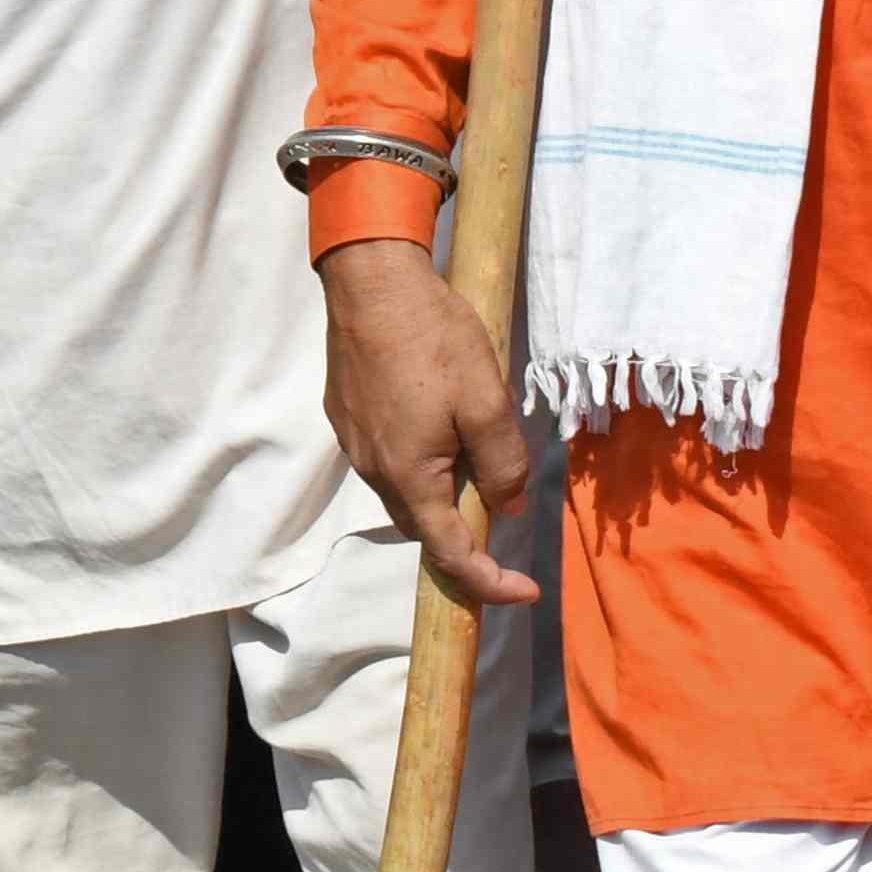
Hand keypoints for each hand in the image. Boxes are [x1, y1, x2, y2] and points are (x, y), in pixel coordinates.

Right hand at [321, 235, 542, 610]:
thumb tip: (505, 507)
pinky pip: (387, 458)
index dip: (490, 582)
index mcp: (408, 475)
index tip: (526, 591)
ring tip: (473, 445)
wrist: (371, 281)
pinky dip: (419, 461)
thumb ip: (502, 464)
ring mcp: (353, 441)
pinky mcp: (345, 414)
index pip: (451, 553)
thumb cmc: (433, 339)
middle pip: (423, 525)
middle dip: (465, 531)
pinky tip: (437, 419)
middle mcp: (372, 468)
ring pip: (405, 489)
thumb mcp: (487, 403)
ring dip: (441, 489)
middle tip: (503, 502)